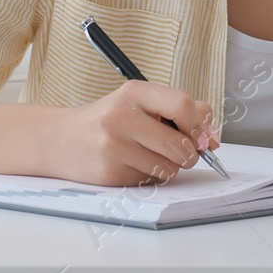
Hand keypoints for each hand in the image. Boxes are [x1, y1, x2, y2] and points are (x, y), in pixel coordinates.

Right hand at [50, 81, 218, 186]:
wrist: (61, 140)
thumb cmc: (108, 121)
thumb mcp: (138, 103)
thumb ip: (177, 110)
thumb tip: (211, 137)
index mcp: (134, 91)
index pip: (182, 104)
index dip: (200, 125)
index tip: (204, 137)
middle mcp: (121, 115)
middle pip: (180, 144)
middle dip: (189, 155)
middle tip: (182, 154)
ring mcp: (113, 144)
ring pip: (168, 168)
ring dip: (169, 168)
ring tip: (150, 156)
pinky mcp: (109, 171)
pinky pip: (149, 181)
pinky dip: (148, 176)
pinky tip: (131, 164)